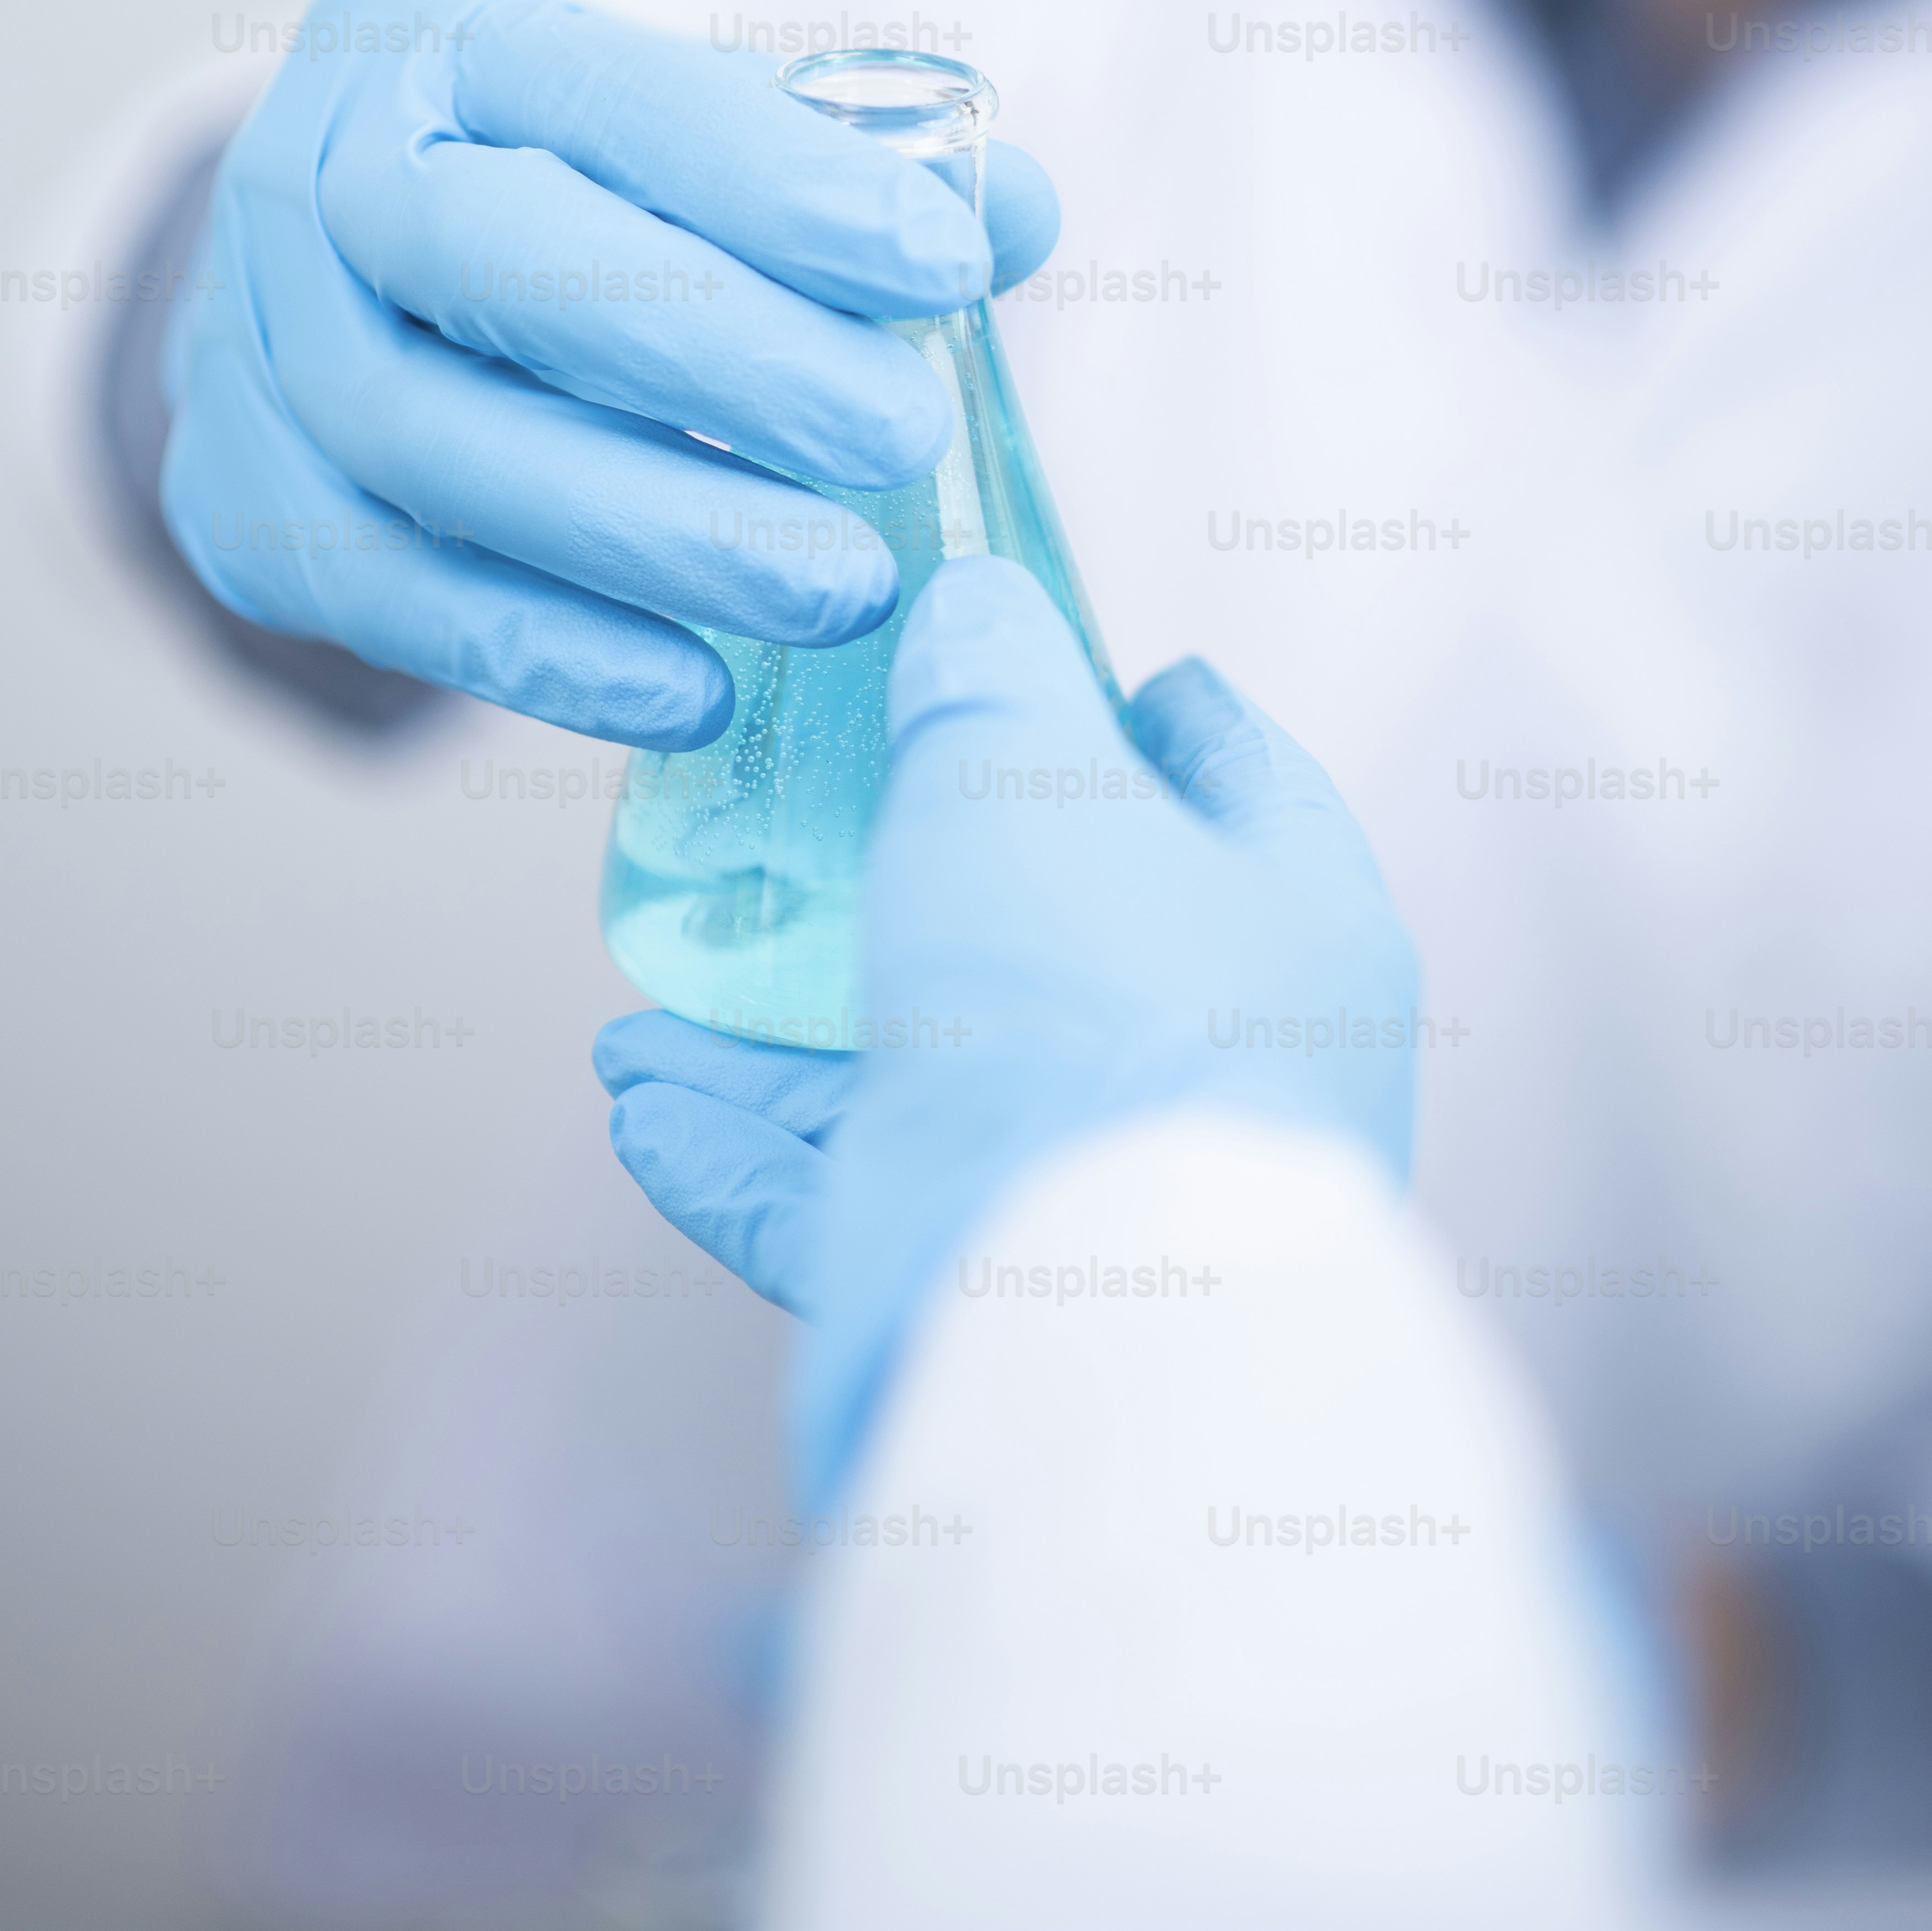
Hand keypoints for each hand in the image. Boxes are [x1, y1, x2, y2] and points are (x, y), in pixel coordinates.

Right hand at [158, 0, 1055, 740]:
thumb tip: (1011, 214)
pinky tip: (697, 690)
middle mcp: (315, 169)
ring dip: (650, 529)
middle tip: (899, 438)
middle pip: (497, 261)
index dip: (783, 182)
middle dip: (712, 355)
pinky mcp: (234, 504)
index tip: (946, 269)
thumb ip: (853, 170)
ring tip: (840, 589)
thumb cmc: (566, 202)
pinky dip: (545, 655)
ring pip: (433, 443)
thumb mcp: (691, 141)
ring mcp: (253, 341)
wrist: (336, 289)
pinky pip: (388, 593)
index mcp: (442, 37)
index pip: (618, 96)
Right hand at [598, 557, 1417, 1496]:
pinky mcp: (996, 1295)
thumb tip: (978, 606)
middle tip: (806, 840)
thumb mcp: (1027, 775)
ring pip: (929, 1087)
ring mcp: (1108, 1190)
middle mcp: (1219, 1061)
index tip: (1074, 661)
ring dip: (775, 1053)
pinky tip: (640, 1111)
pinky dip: (742, 1163)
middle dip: (916, 891)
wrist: (1079, 1323)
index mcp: (1291, 921)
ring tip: (651, 1014)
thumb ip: (993, 679)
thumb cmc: (1092, 1014)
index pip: (1234, 770)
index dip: (1147, 702)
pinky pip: (851, 1215)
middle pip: (1059, 939)